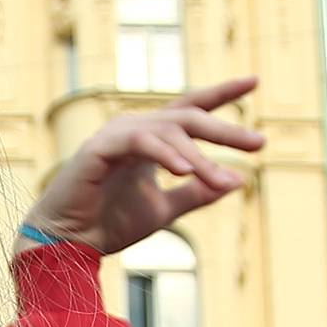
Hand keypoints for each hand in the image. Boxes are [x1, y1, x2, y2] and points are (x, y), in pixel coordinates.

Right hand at [22, 77, 264, 255]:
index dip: (223, 94)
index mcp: (150, 139)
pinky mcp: (99, 148)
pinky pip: (140, 142)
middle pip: (187, 117)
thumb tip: (239, 180)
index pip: (191, 109)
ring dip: (200, 157)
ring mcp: (116, 135)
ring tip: (222, 180)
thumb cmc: (109, 224)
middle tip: (258, 142)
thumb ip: (198, 193)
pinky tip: (185, 171)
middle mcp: (134, 129)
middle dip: (225, 130)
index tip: (254, 82)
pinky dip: (166, 154)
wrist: (68, 244)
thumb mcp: (166, 209)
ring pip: (169, 133)